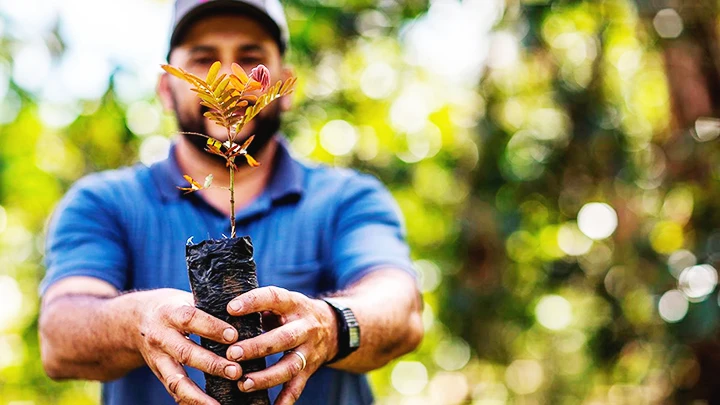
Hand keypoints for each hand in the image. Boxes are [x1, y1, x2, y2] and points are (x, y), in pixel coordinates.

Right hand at [133, 288, 241, 403]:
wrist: (135, 321)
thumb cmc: (174, 307)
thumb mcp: (186, 299)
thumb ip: (210, 306)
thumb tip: (247, 310)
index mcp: (170, 313)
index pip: (191, 319)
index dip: (212, 327)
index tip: (234, 336)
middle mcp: (161, 337)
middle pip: (186, 353)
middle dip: (212, 364)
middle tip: (236, 371)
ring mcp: (157, 358)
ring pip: (176, 380)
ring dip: (199, 395)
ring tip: (220, 404)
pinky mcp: (159, 374)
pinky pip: (174, 392)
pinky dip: (190, 403)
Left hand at [225, 286, 337, 404]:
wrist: (332, 327)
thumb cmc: (292, 313)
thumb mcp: (281, 303)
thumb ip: (258, 306)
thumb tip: (220, 311)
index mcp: (293, 304)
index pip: (274, 298)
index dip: (253, 302)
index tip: (230, 309)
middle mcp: (304, 327)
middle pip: (284, 338)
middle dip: (257, 347)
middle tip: (231, 354)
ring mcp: (308, 350)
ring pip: (290, 366)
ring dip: (266, 377)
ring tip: (243, 384)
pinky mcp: (309, 369)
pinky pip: (298, 387)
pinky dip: (285, 400)